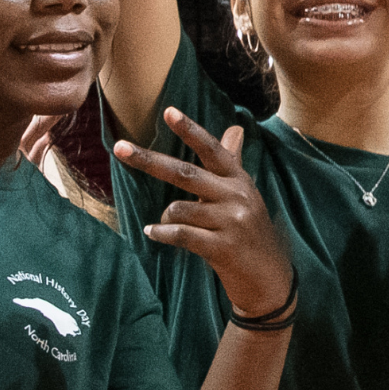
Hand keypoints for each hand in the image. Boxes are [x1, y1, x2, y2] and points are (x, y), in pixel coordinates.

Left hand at [114, 108, 293, 318]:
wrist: (269, 278)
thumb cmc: (250, 231)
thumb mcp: (245, 194)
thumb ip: (233, 161)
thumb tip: (235, 127)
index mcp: (239, 180)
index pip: (212, 150)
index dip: (190, 130)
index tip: (168, 112)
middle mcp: (236, 196)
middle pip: (186, 173)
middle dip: (149, 160)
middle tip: (120, 148)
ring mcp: (231, 222)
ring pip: (180, 207)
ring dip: (165, 216)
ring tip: (164, 223)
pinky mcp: (222, 247)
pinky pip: (182, 235)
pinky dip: (162, 233)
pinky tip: (152, 232)